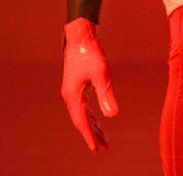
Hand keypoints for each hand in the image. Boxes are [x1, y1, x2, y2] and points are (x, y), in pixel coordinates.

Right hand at [61, 18, 119, 151]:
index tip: (97, 149)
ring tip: (103, 138)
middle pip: (81, 120)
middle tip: (103, 148)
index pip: (82, 121)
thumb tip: (112, 116)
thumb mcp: (101, 73)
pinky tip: (98, 119)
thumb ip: (106, 94)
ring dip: (92, 126)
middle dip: (92, 134)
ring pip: (82, 114)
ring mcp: (72, 90)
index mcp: (73, 95)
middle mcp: (70, 95)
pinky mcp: (76, 85)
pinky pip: (83, 106)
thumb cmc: (90, 52)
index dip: (89, 136)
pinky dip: (90, 115)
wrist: (80, 35)